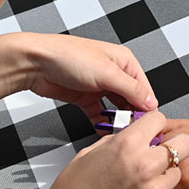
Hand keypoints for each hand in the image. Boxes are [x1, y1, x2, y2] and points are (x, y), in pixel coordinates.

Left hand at [22, 34, 156, 122]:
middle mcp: (112, 72)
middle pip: (131, 99)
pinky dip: (102, 122)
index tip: (149, 122)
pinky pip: (99, 113)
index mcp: (123, 61)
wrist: (36, 63)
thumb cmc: (68, 56)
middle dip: (132, 114)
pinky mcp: (84, 97)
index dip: (147, 105)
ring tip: (120, 132)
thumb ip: (132, 89)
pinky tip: (104, 130)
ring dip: (118, 120)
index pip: (144, 87)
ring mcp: (98, 85)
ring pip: (115, 107)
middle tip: (134, 130)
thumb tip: (151, 102)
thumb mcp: (108, 73)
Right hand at [37, 112, 188, 188]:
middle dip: (176, 145)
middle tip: (165, 152)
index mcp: (127, 145)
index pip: (159, 119)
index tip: (153, 130)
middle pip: (185, 144)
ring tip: (142, 183)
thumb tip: (131, 136)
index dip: (154, 124)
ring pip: (177, 174)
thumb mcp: (88, 154)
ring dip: (164, 175)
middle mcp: (145, 166)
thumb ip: (116, 142)